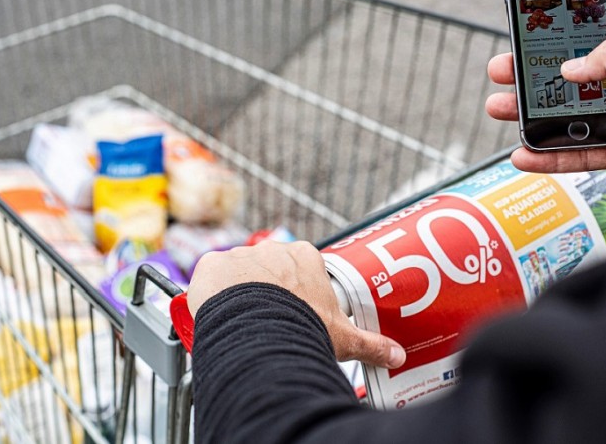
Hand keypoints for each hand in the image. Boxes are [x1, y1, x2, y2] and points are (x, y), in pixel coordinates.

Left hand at [187, 240, 406, 368]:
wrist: (263, 332)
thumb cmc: (305, 329)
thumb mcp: (343, 338)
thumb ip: (371, 344)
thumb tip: (397, 356)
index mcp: (306, 257)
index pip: (300, 269)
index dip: (296, 291)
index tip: (293, 310)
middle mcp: (273, 249)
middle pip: (268, 269)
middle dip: (266, 291)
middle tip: (268, 319)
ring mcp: (241, 254)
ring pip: (237, 273)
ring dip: (237, 292)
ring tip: (242, 322)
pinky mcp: (211, 264)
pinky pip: (208, 276)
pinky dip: (210, 293)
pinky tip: (218, 313)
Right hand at [486, 0, 605, 209]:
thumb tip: (569, 69)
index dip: (584, 1)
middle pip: (574, 67)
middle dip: (536, 67)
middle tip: (505, 67)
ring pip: (569, 111)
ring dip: (533, 112)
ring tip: (501, 107)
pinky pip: (579, 151)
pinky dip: (550, 155)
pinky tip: (525, 154)